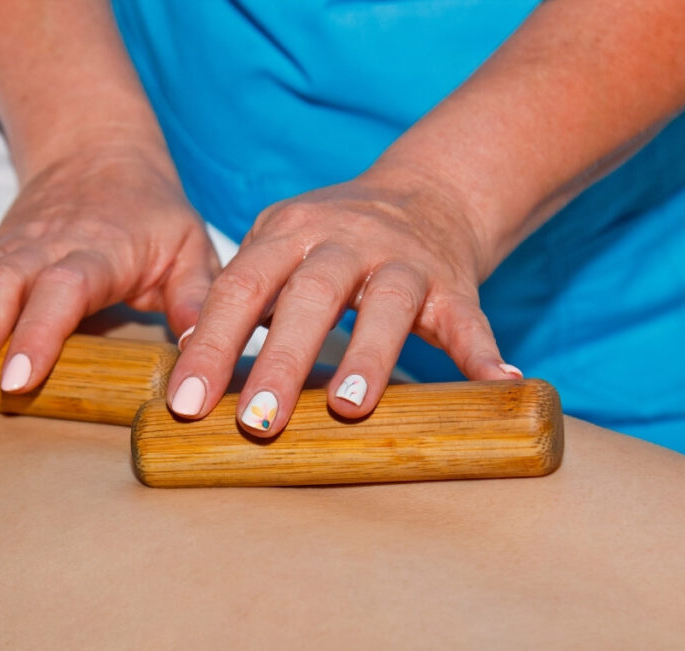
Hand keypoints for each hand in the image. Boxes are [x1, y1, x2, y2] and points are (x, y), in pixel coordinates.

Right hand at [0, 145, 218, 401]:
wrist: (102, 156)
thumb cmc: (151, 213)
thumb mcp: (189, 249)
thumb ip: (196, 300)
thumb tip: (205, 362)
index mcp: (95, 253)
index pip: (63, 291)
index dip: (39, 333)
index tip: (17, 379)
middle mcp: (39, 252)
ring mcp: (1, 253)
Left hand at [166, 175, 521, 435]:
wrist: (424, 192)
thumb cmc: (330, 237)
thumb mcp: (278, 243)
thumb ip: (241, 290)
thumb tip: (186, 348)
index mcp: (288, 233)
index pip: (240, 288)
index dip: (211, 345)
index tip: (186, 404)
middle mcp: (344, 241)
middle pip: (309, 298)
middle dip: (282, 362)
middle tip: (256, 423)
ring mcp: (402, 261)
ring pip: (386, 305)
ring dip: (370, 356)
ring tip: (352, 409)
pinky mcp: (452, 283)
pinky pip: (469, 319)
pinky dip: (482, 351)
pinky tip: (499, 382)